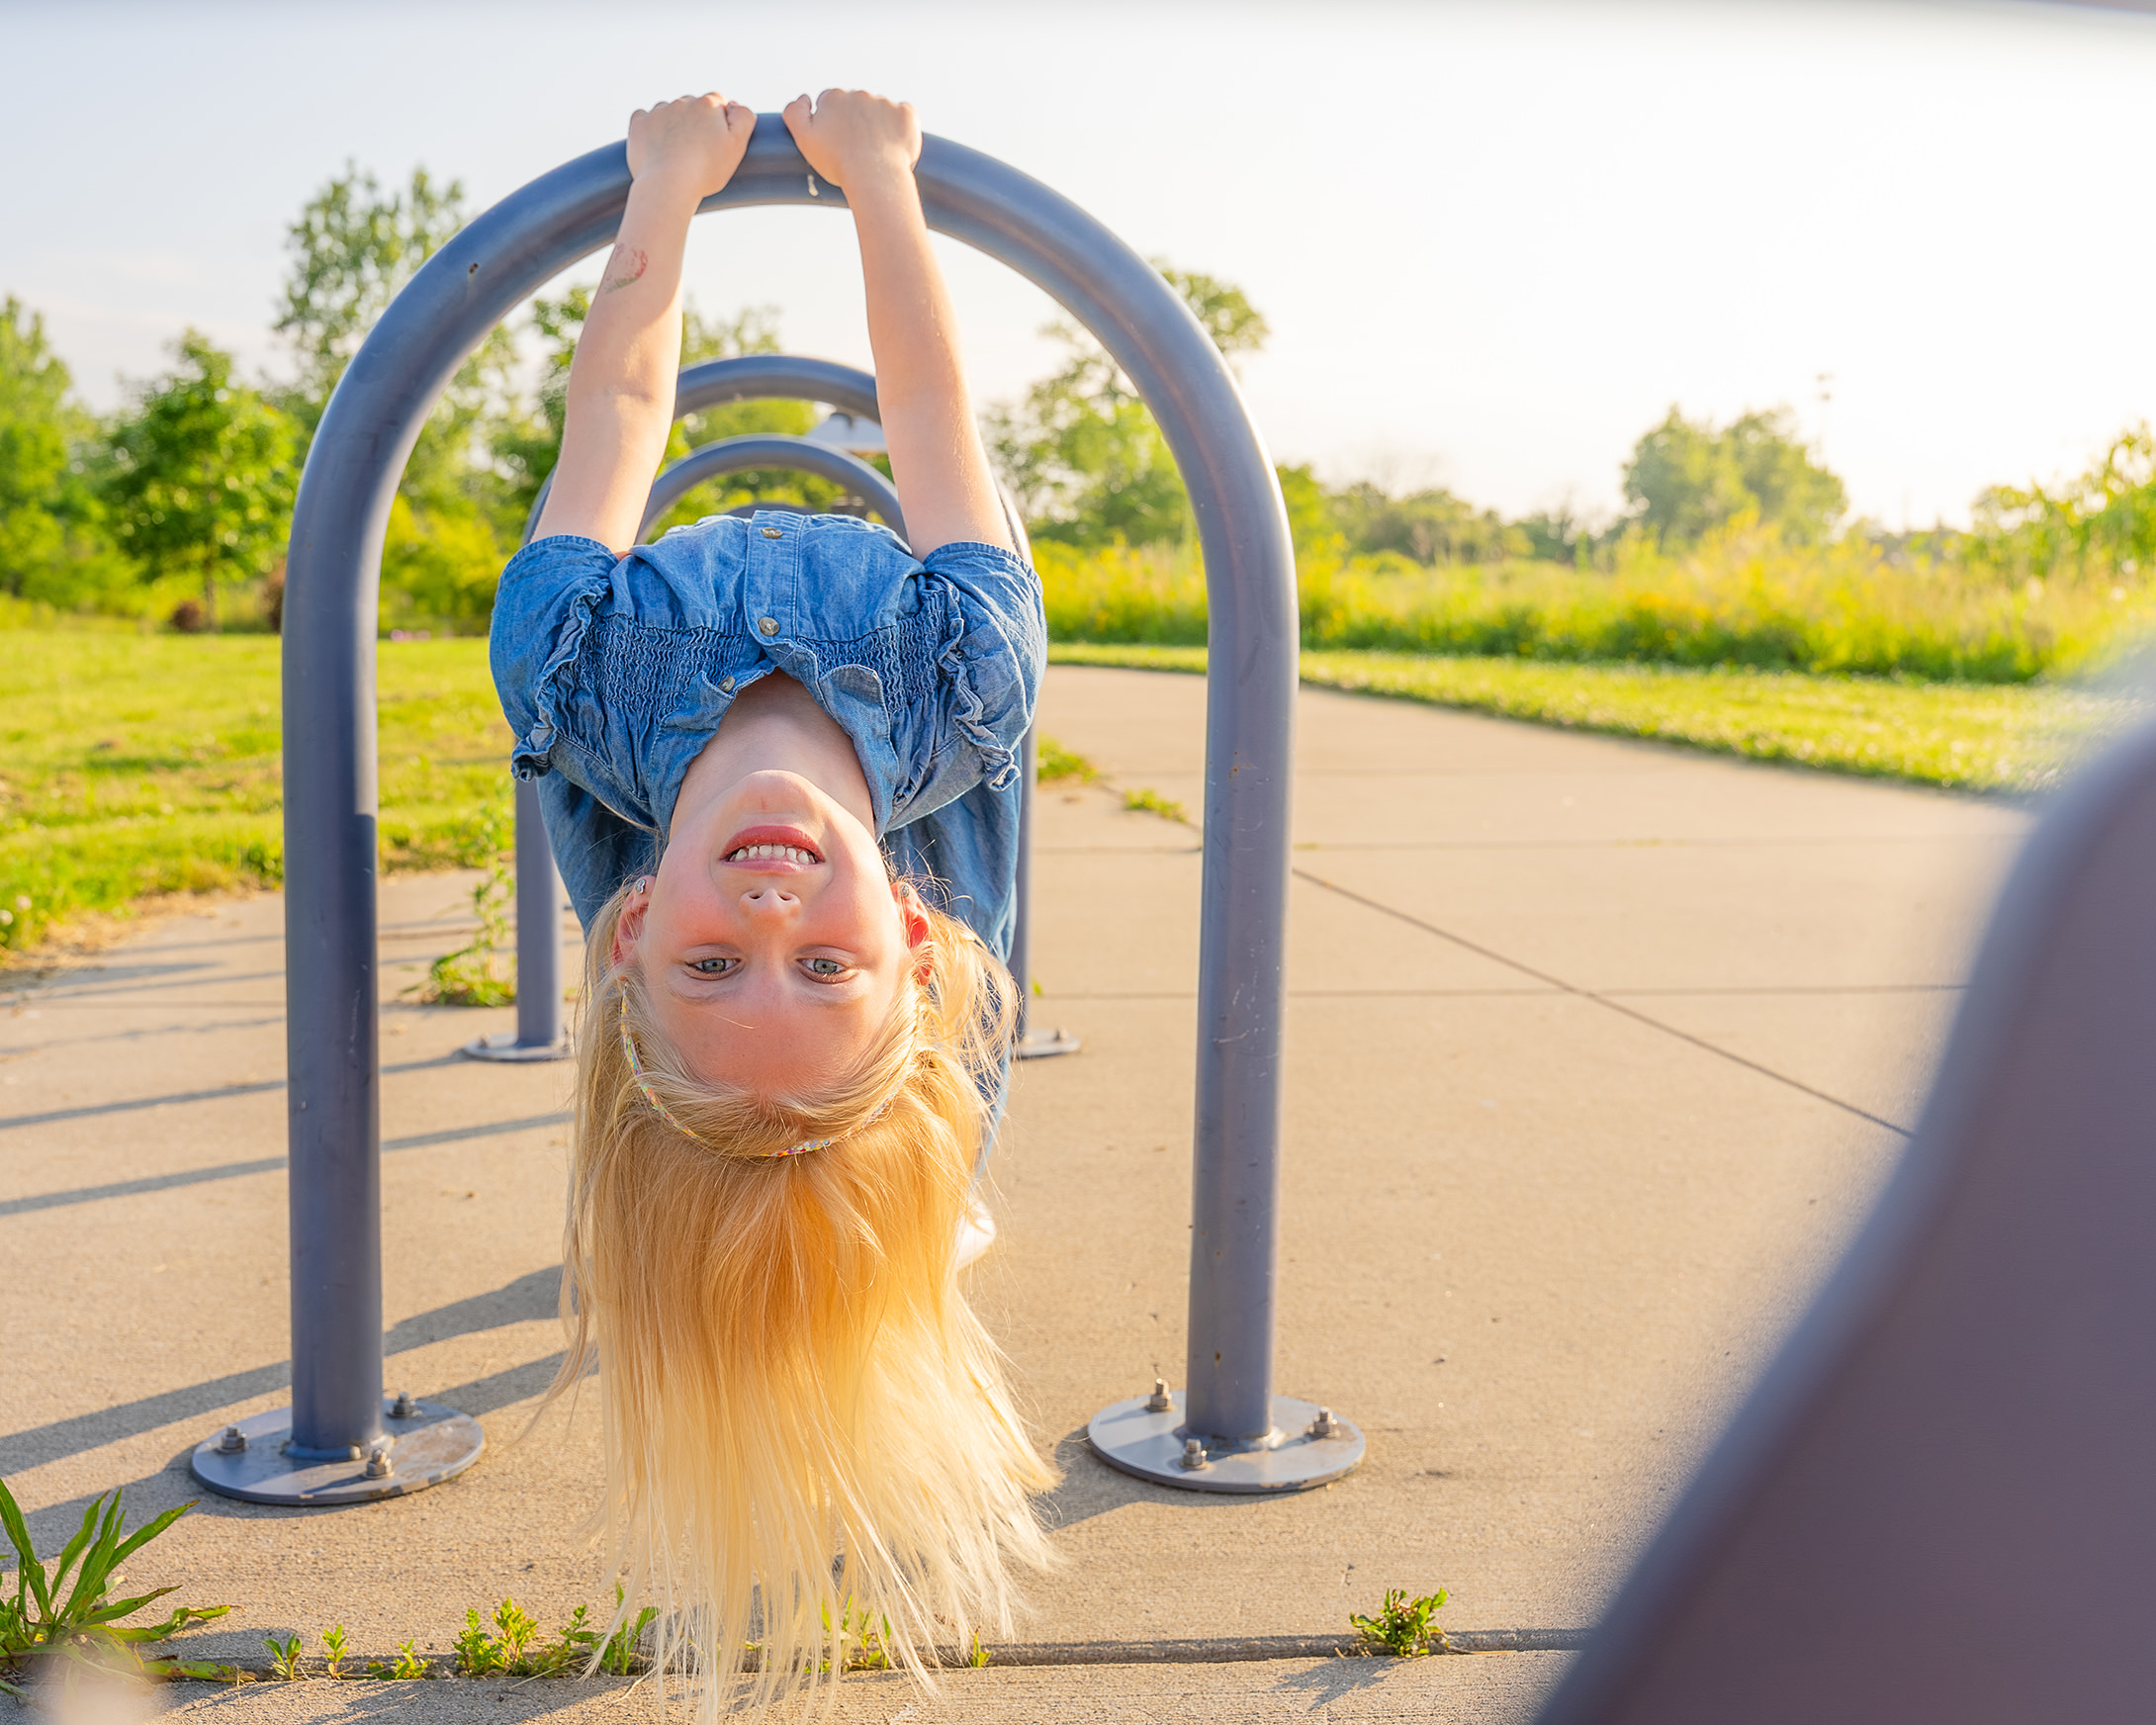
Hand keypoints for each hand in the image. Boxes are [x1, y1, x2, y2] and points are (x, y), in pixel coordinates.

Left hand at [627, 94, 755, 197]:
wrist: (667, 186)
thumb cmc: (705, 171)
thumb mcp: (737, 146)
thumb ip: (744, 119)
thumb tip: (733, 104)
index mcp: (707, 105)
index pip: (717, 101)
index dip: (719, 121)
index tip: (716, 141)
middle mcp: (682, 102)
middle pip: (692, 104)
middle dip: (696, 121)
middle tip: (697, 150)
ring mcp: (658, 111)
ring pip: (668, 110)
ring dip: (673, 123)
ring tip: (676, 152)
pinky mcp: (639, 123)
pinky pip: (644, 116)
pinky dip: (649, 127)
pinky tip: (656, 144)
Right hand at [781, 89, 919, 190]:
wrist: (874, 177)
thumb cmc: (837, 162)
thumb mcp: (804, 139)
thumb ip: (794, 113)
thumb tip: (804, 97)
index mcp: (834, 97)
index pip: (830, 104)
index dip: (832, 124)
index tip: (837, 143)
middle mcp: (859, 94)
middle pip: (855, 106)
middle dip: (855, 123)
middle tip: (856, 150)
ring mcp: (884, 102)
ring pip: (879, 111)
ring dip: (878, 126)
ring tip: (875, 153)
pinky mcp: (906, 114)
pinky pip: (903, 115)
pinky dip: (900, 128)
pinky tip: (894, 146)